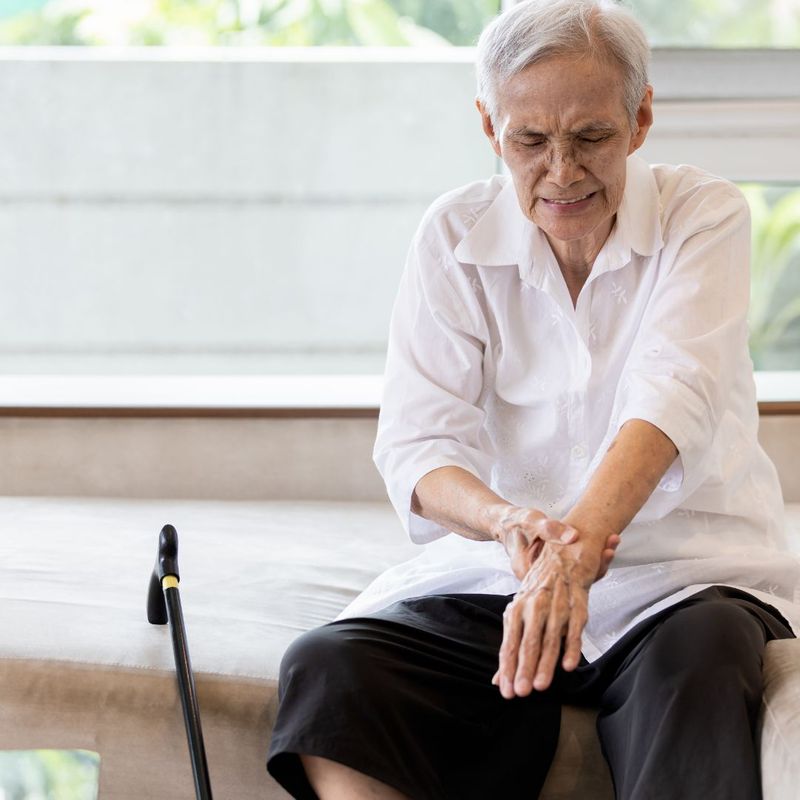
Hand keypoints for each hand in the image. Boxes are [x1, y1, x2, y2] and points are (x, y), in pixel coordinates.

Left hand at [492, 534, 605, 697]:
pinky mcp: (577, 603)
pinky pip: (574, 629)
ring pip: (550, 638)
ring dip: (545, 663)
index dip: (508, 669)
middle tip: (521, 692)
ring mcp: (556, 604)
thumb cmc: (540, 589)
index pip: (509, 644)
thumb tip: (497, 680)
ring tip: (541, 685)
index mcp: (517, 609)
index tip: (506, 692)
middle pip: (528, 643)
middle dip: (524, 669)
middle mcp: (534, 606)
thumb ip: (512, 647)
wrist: (564, 552)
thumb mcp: (521, 613)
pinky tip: (568, 665)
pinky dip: (571, 647)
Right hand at [494, 506, 619, 580]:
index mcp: (531, 571)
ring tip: (612, 541)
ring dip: (596, 560)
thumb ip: (549, 528)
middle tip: (611, 546)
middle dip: (597, 564)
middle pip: (575, 582)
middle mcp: (540, 581)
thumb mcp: (530, 520)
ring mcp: (548, 577)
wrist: (505, 524)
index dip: (587, 570)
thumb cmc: (515, 522)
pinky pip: (575, 570)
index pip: (564, 581)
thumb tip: (573, 535)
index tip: (604, 554)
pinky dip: (589, 557)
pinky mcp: (555, 571)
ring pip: (577, 577)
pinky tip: (602, 543)